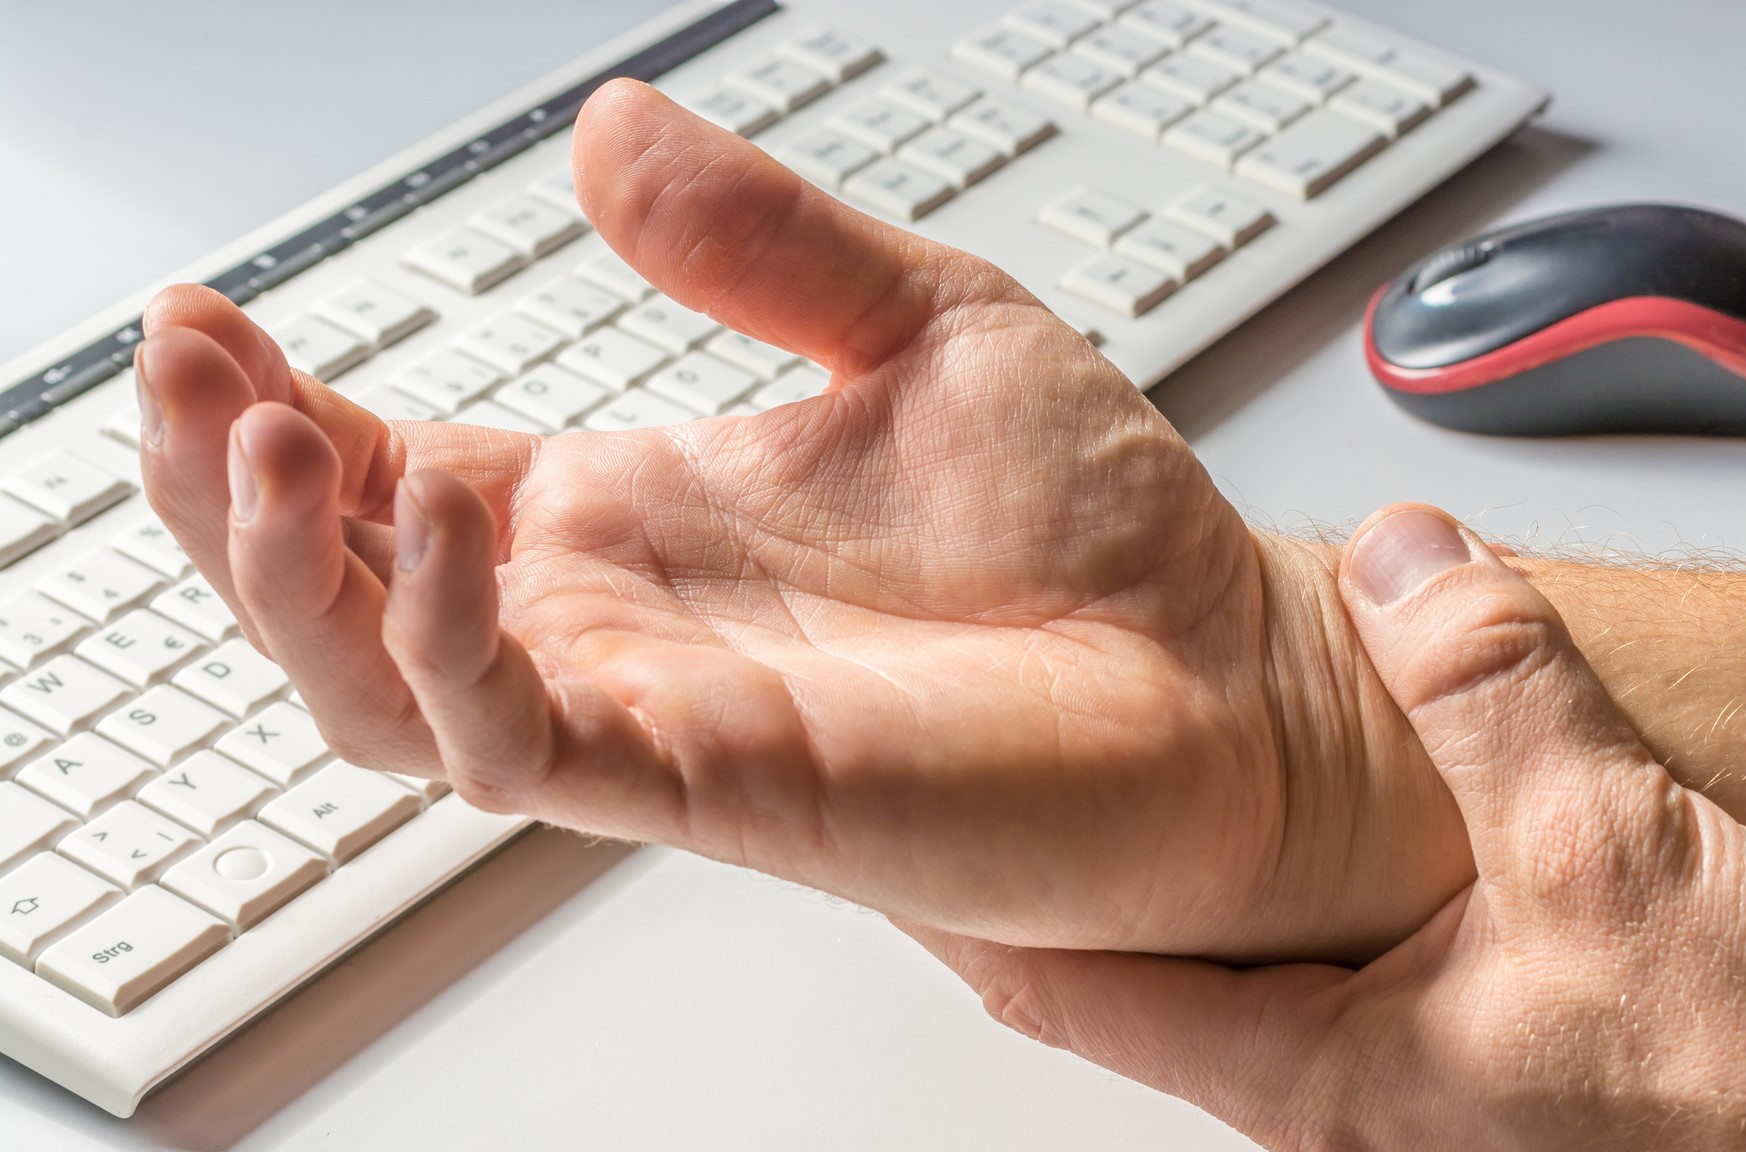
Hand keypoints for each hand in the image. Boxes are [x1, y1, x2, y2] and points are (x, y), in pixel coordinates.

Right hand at [131, 80, 1470, 960]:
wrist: (1226, 676)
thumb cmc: (1099, 533)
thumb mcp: (926, 325)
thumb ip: (763, 239)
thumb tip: (608, 130)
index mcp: (643, 515)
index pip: (398, 470)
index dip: (280, 407)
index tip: (212, 316)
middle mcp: (624, 620)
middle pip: (347, 585)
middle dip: (228, 490)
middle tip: (186, 375)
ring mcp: (659, 710)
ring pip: (387, 689)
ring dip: (295, 578)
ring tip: (259, 442)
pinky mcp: (719, 786)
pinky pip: (522, 746)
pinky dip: (456, 647)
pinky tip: (457, 523)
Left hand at [913, 505, 1745, 1149]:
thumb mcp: (1609, 848)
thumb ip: (1495, 690)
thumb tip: (1415, 562)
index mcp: (1314, 1073)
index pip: (1069, 982)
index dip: (968, 900)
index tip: (894, 833)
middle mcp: (1339, 1094)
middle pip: (1148, 971)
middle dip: (1085, 871)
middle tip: (1023, 760)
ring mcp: (1410, 1084)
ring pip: (1259, 962)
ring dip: (1211, 873)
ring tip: (1168, 763)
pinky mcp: (1487, 1052)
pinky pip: (1362, 955)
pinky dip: (1322, 879)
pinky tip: (1356, 808)